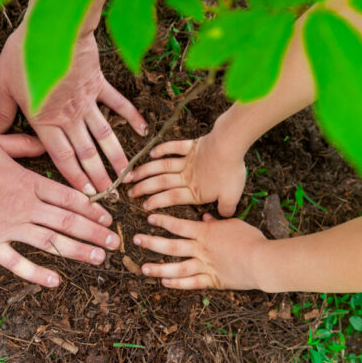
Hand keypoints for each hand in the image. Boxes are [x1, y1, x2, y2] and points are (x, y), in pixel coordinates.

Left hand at [0, 27, 147, 194]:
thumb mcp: (4, 83)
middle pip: (85, 152)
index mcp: (45, 120)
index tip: (85, 195)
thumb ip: (1, 112)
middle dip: (97, 176)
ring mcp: (87, 101)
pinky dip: (131, 117)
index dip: (73, 177)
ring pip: (104, 135)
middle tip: (109, 194)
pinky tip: (142, 131)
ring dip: (115, 156)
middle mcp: (69, 116)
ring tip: (125, 175)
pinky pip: (117, 103)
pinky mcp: (98, 84)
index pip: (60, 157)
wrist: (53, 26)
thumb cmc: (24, 53)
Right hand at [0, 133, 120, 286]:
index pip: (68, 197)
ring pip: (52, 243)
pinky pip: (18, 263)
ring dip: (78, 251)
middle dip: (95, 232)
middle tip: (115, 242)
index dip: (92, 208)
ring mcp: (8, 228)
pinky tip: (56, 282)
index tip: (108, 217)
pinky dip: (38, 274)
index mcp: (26, 183)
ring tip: (99, 259)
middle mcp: (24, 207)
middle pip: (68, 221)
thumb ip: (22, 145)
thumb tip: (44, 143)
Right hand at [128, 135, 245, 215]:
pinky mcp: (192, 146)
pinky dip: (162, 149)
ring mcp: (188, 160)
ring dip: (145, 171)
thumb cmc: (231, 172)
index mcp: (195, 191)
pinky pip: (174, 147)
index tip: (143, 206)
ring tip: (131, 176)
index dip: (157, 202)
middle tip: (129, 193)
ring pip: (162, 167)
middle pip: (161, 183)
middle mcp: (187, 176)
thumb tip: (223, 216)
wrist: (230, 146)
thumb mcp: (232, 197)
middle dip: (144, 188)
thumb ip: (225, 209)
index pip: (172, 198)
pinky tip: (151, 153)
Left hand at [133, 214, 267, 289]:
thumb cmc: (251, 239)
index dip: (162, 221)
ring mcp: (205, 266)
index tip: (149, 218)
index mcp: (205, 232)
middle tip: (136, 240)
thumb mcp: (234, 223)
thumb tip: (205, 216)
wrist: (262, 261)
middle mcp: (201, 249)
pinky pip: (190, 283)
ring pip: (176, 267)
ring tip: (143, 268)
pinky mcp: (212, 281)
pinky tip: (164, 282)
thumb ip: (216, 221)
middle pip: (171, 245)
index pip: (178, 225)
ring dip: (158, 268)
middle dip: (152, 242)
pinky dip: (177, 283)